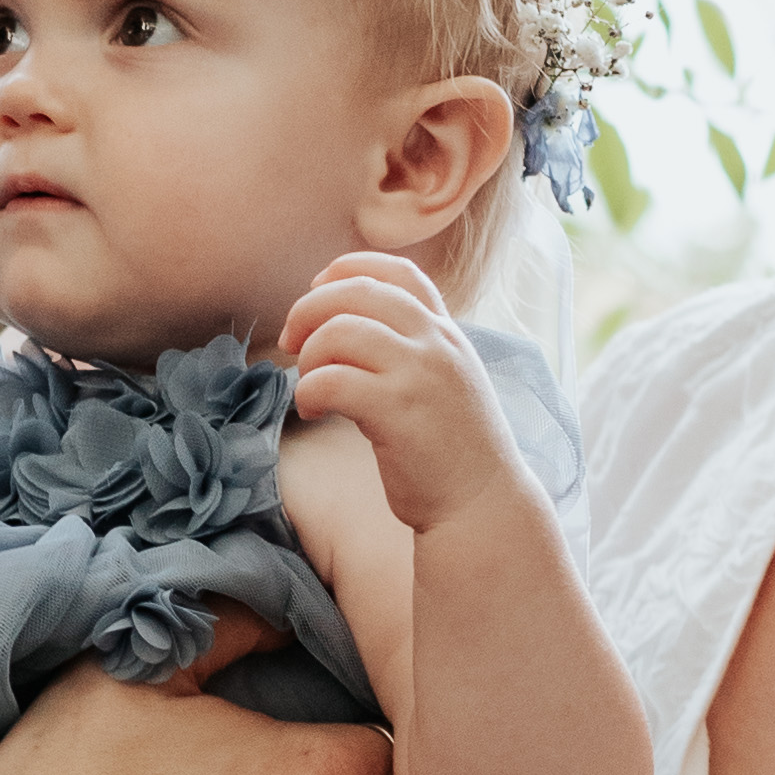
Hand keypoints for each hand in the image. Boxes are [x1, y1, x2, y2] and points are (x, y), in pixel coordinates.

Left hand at [279, 251, 519, 528]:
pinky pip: (331, 380)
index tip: (318, 289)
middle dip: (309, 310)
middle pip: (356, 293)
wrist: (483, 505)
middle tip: (291, 342)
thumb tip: (343, 329)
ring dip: (308, 356)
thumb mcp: (445, 381)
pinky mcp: (397, 411)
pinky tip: (313, 410)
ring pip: (339, 332)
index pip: (397, 272)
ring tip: (309, 385)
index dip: (347, 269)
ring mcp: (419, 374)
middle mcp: (436, 343)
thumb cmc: (453, 451)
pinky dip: (308, 391)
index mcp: (446, 332)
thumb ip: (411, 349)